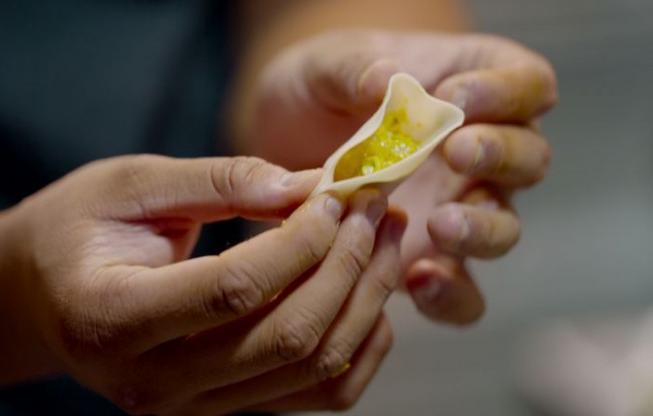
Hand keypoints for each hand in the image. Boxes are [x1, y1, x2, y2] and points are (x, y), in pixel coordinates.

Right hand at [7, 155, 405, 414]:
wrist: (44, 297)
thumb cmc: (75, 231)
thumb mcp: (128, 185)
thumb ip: (216, 183)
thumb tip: (304, 185)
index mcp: (112, 320)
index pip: (233, 289)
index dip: (299, 239)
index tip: (334, 192)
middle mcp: (153, 384)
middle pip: (286, 337)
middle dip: (346, 265)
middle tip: (375, 207)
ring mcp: (193, 408)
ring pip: (312, 368)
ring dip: (365, 300)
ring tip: (384, 238)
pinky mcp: (225, 406)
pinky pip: (316, 393)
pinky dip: (359, 346)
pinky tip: (367, 293)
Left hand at [245, 30, 556, 324]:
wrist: (287, 138)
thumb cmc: (319, 90)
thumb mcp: (325, 67)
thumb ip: (354, 69)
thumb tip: (386, 79)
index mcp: (475, 88)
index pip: (528, 85)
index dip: (505, 91)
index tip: (454, 98)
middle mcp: (482, 154)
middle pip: (529, 159)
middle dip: (499, 156)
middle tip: (455, 152)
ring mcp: (460, 211)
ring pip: (504, 228)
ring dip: (481, 228)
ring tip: (438, 224)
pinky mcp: (430, 261)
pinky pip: (462, 292)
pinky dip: (450, 294)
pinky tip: (416, 278)